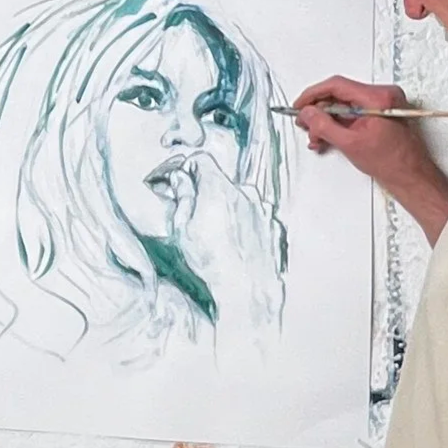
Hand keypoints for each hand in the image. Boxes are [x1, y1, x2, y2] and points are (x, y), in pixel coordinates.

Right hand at [161, 152, 285, 338]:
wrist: (249, 289)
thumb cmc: (212, 260)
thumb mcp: (184, 229)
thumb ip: (183, 196)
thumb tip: (180, 177)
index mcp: (219, 188)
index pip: (201, 159)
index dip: (185, 167)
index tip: (176, 181)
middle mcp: (243, 191)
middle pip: (219, 179)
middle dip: (203, 189)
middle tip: (190, 210)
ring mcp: (261, 207)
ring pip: (237, 196)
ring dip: (223, 205)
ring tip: (214, 232)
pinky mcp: (271, 223)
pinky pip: (252, 213)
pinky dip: (241, 220)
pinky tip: (232, 241)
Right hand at [292, 77, 433, 190]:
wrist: (411, 176)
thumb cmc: (391, 162)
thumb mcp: (350, 144)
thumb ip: (324, 126)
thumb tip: (308, 113)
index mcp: (379, 98)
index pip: (337, 86)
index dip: (313, 95)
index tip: (300, 105)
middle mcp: (383, 95)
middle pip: (340, 95)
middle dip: (320, 112)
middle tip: (305, 123)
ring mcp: (384, 103)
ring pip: (345, 105)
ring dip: (328, 121)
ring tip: (317, 137)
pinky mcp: (382, 112)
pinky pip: (355, 112)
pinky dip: (340, 123)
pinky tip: (329, 136)